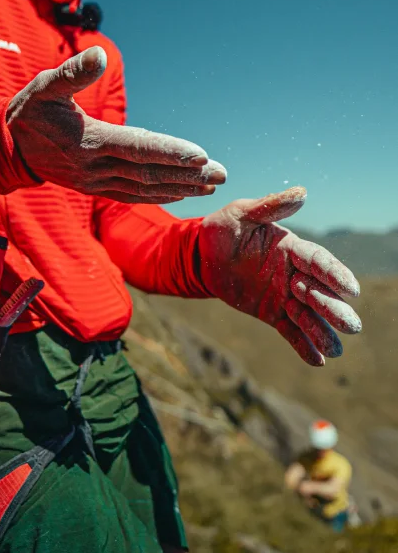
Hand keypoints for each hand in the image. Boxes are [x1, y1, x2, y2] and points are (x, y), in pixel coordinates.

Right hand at [7, 46, 226, 203]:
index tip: (202, 155)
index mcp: (88, 140)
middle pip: (149, 173)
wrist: (5, 148)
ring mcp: (95, 181)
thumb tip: (99, 55)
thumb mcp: (44, 85)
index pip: (137, 148)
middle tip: (222, 173)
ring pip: (144, 187)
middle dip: (188, 174)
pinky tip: (182, 193)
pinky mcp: (95, 188)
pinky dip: (159, 195)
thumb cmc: (28, 111)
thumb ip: (73, 72)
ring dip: (180, 187)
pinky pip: (132, 195)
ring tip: (212, 186)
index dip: (170, 152)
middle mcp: (94, 166)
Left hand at [198, 186, 360, 365]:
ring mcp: (285, 295)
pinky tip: (317, 360)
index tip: (351, 289)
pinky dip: (303, 345)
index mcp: (291, 248)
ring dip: (323, 331)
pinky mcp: (272, 313)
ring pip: (308, 315)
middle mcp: (294, 273)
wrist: (201, 255)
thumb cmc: (223, 229)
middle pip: (319, 292)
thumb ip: (269, 206)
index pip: (318, 261)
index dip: (335, 274)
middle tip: (351, 325)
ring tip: (336, 350)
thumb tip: (302, 192)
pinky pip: (290, 331)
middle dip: (334, 308)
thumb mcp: (241, 213)